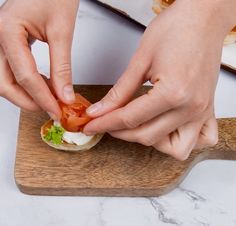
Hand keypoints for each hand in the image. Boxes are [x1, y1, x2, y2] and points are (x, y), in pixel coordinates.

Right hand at [0, 0, 78, 118]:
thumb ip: (62, 67)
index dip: (42, 98)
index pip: (25, 76)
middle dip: (27, 101)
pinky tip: (44, 85)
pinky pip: (12, 70)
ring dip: (26, 94)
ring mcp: (0, 41)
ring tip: (50, 98)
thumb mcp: (61, 32)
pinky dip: (27, 83)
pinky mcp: (8, 43)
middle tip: (50, 109)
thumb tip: (64, 94)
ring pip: (5, 80)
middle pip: (4, 83)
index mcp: (7, 31)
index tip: (57, 110)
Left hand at [84, 0, 235, 159]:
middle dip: (120, 132)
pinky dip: (184, 140)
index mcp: (173, 93)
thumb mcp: (141, 60)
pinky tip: (168, 130)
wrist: (204, 17)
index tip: (91, 125)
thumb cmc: (176, 28)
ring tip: (136, 127)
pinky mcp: (208, 109)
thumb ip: (120, 91)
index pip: (129, 118)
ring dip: (152, 141)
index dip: (105, 123)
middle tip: (106, 123)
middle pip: (147, 135)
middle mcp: (190, 107)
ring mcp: (202, 111)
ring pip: (175, 148)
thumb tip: (101, 110)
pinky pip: (203, 139)